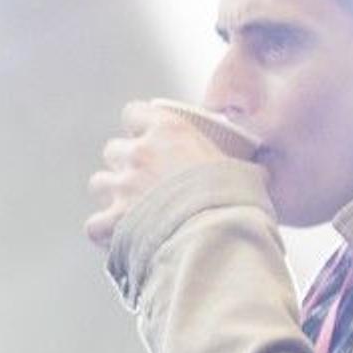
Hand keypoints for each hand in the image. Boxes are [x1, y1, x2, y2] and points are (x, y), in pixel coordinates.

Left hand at [84, 100, 247, 251]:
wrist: (217, 238)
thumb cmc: (238, 203)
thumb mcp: (245, 172)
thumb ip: (239, 165)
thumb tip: (259, 171)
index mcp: (169, 131)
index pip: (134, 113)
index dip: (138, 127)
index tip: (148, 139)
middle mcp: (139, 153)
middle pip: (114, 150)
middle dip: (125, 164)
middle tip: (146, 182)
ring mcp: (121, 186)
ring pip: (99, 183)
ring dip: (113, 195)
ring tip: (134, 211)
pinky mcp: (110, 221)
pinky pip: (94, 224)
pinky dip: (104, 232)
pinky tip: (121, 239)